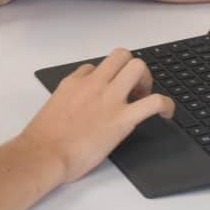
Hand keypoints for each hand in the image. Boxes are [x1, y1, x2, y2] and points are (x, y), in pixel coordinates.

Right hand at [19, 49, 173, 184]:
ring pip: (138, 66)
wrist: (45, 154)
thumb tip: (76, 105)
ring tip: (145, 96)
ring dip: (147, 79)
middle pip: (121, 55)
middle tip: (131, 88)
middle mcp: (94, 85)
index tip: (106, 91)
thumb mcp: (51, 108)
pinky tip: (166, 113)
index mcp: (74, 83)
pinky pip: (154, 102)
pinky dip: (166, 105)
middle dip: (130, 68)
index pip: (94, 67)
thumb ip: (67, 100)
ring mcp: (109, 99)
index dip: (104, 78)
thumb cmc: (43, 139)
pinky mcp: (123, 119)